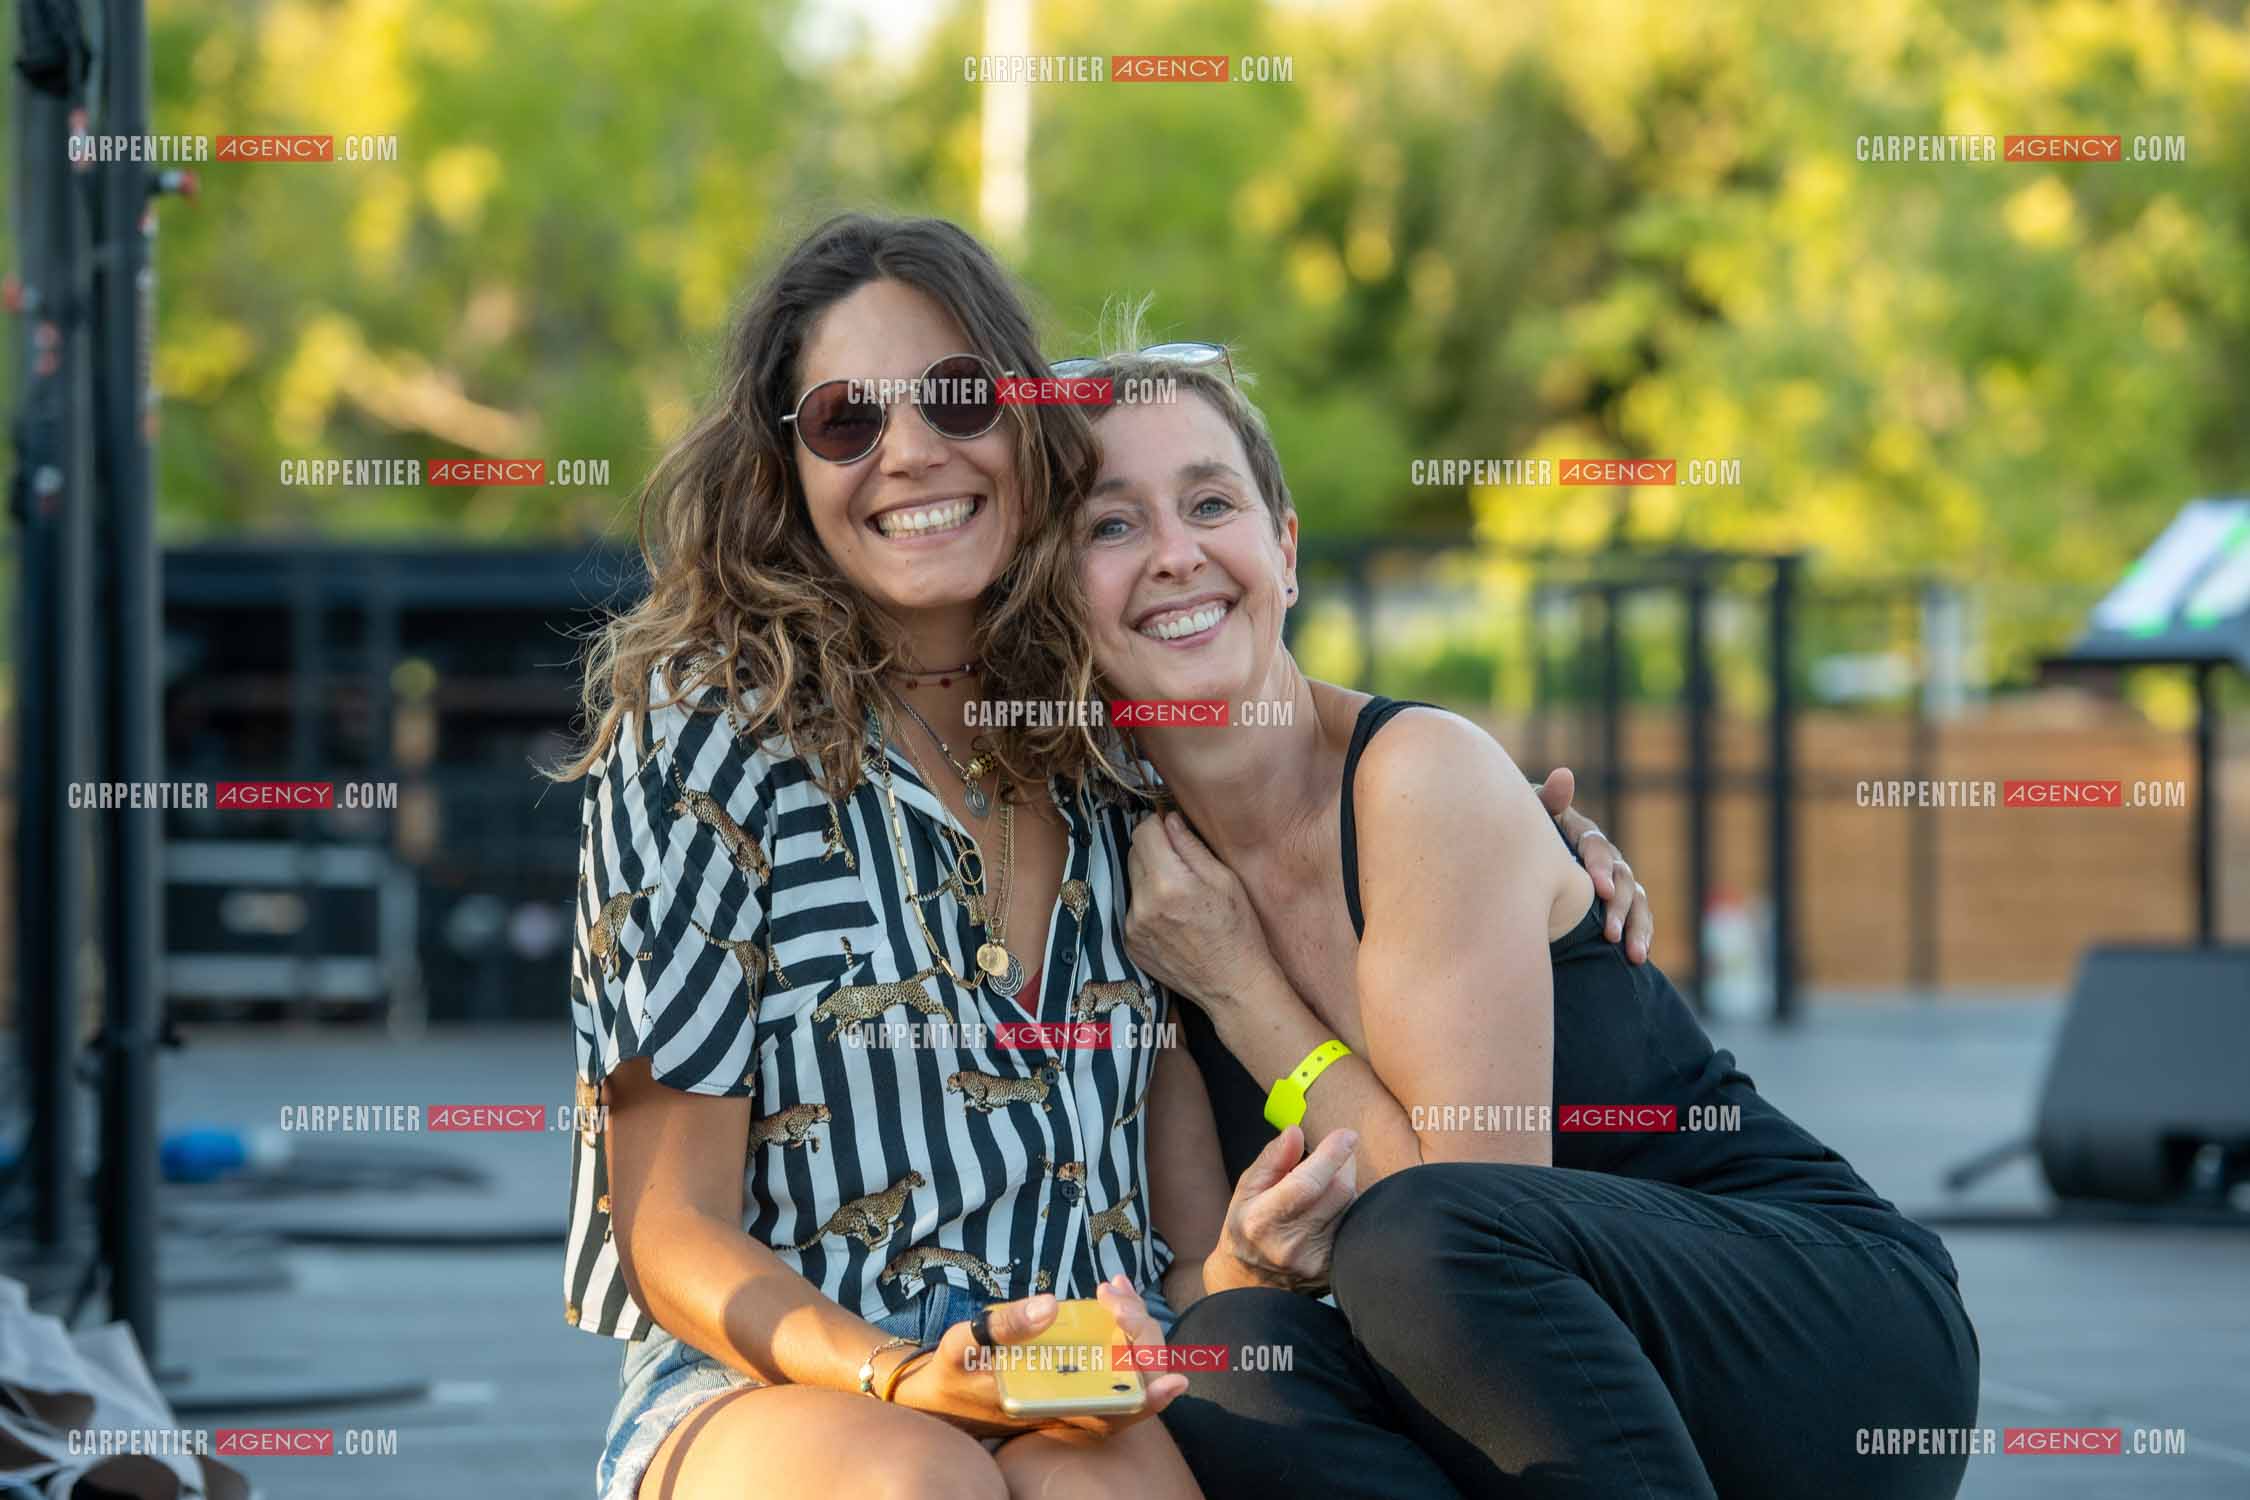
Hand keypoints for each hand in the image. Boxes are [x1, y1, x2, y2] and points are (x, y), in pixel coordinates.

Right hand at [889, 1280, 1188, 1439]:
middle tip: (1115, 1294)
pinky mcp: (1073, 1373)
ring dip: (1132, 1324)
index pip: (1116, 1413)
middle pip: (1132, 1379)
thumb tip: (1050, 1306)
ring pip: (1127, 1364)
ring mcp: (1076, 1388)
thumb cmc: (952, 1372)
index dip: (1150, 1398)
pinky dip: (1117, 1323)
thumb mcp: (964, 1345)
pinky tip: (1110, 1293)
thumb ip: (1004, 1327)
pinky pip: (1111, 1353)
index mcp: (1052, 1409)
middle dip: (1139, 1334)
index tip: (1174, 1378)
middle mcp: (1072, 1406)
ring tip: (1115, 1287)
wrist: (939, 1395)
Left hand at [1123, 811, 1281, 1010]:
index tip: (1172, 830)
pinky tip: (1173, 918)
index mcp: (1168, 884)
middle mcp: (1143, 905)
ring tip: (1180, 895)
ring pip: (1132, 880)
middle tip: (1181, 864)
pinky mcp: (1130, 943)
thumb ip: (1191, 846)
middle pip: (1133, 853)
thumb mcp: (1225, 880)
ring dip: (1150, 878)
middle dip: (1154, 850)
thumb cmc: (1238, 931)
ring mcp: (1132, 926)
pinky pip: (1133, 908)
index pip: (1143, 832)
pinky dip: (1148, 904)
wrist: (1233, 985)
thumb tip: (1168, 819)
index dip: (1158, 825)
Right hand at [1206, 1125, 1359, 1297]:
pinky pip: (1352, 1227)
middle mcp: (1291, 1245)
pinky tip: (1329, 1211)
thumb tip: (1296, 1132)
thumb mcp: (1246, 1189)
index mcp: (1263, 1220)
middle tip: (1334, 1153)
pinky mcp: (1332, 1272)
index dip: (1331, 1155)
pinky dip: (1347, 1210)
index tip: (1346, 1135)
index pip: (1307, 1183)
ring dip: (1344, 1187)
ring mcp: (1315, 1263)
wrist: (1248, 1284)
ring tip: (1323, 1187)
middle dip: (1344, 1164)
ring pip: (1351, 1208)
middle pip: (1339, 1192)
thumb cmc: (1246, 1227)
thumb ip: (1272, 1159)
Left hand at [1537, 767, 1651, 962]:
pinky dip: (1641, 935)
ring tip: (1632, 953)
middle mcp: (1605, 855)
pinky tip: (1638, 957)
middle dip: (1617, 907)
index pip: (1596, 847)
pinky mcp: (1619, 902)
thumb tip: (1564, 776)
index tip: (1598, 890)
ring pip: (1635, 900)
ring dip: (1635, 926)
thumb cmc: (1522, 836)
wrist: (1519, 860)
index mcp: (1582, 834)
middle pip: (1621, 878)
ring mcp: (1615, 879)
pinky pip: (1639, 917)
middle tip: (1608, 932)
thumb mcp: (1530, 818)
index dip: (1600, 867)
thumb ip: (1547, 802)